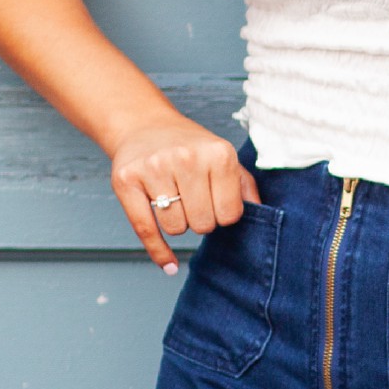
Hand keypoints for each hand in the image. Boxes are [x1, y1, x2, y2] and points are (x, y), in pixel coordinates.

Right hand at [110, 115, 259, 271]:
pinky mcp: (126, 179)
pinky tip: (169, 263)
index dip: (224, 215)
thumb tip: (262, 216)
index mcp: (218, 153)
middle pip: (203, 224)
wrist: (145, 125)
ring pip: (176, 228)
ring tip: (174, 200)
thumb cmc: (189, 147)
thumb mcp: (223, 157)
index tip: (215, 202)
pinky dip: (159, 252)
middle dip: (201, 219)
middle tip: (193, 200)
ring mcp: (154, 167)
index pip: (230, 214)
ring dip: (178, 223)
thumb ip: (244, 187)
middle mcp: (187, 157)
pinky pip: (145, 230)